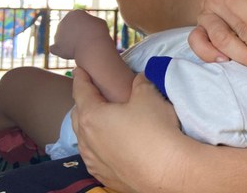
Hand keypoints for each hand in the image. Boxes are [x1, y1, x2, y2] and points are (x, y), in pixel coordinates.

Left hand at [50, 11, 110, 59]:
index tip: (93, 32)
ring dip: (69, 43)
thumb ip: (91, 22)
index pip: (79, 21)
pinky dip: (57, 50)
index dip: (87, 27)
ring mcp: (57, 33)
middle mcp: (63, 21)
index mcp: (74, 13)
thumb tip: (87, 26)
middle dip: (76, 35)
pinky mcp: (56, 46)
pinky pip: (54, 49)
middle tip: (86, 41)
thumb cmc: (98, 33)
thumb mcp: (99, 23)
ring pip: (63, 39)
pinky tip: (62, 52)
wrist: (92, 46)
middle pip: (70, 29)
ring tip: (80, 48)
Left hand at [71, 68, 181, 192]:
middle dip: (83, 102)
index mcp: (92, 116)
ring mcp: (94, 161)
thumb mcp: (149, 96)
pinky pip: (94, 157)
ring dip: (88, 126)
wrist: (169, 170)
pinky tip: (108, 145)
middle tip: (92, 93)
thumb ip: (140, 83)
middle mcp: (87, 140)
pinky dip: (97, 146)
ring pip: (84, 139)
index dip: (80, 77)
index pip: (81, 91)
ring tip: (100, 119)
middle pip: (78, 115)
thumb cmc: (155, 130)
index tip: (79, 69)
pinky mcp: (105, 176)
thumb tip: (139, 79)